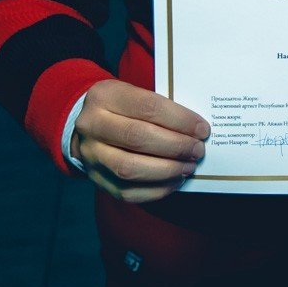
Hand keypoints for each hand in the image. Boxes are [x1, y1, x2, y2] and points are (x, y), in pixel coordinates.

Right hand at [71, 79, 208, 202]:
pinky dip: (157, 189)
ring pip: (130, 168)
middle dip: (176, 146)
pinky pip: (128, 192)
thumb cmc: (121, 109)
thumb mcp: (133, 94)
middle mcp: (92, 125)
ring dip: (168, 170)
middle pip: (138, 138)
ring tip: (189, 166)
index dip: (180, 120)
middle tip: (197, 150)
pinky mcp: (96, 179)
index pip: (148, 107)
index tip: (202, 129)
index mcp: (104, 96)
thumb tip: (196, 129)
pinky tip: (175, 180)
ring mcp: (91, 155)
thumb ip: (160, 109)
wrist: (85, 127)